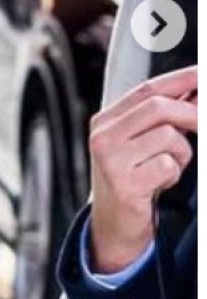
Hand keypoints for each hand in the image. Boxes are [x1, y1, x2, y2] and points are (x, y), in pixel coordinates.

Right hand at [87, 66, 196, 273]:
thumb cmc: (133, 179)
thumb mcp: (142, 142)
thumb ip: (163, 117)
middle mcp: (103, 136)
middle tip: (204, 126)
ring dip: (181, 153)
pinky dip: (173, 174)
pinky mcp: (124, 184)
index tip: (204, 75)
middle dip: (193, 113)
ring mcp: (110, 160)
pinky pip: (167, 166)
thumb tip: (195, 91)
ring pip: (168, 137)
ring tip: (168, 166)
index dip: (182, 79)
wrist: (114, 223)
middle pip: (158, 107)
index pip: (148, 89)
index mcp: (106, 121)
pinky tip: (159, 183)